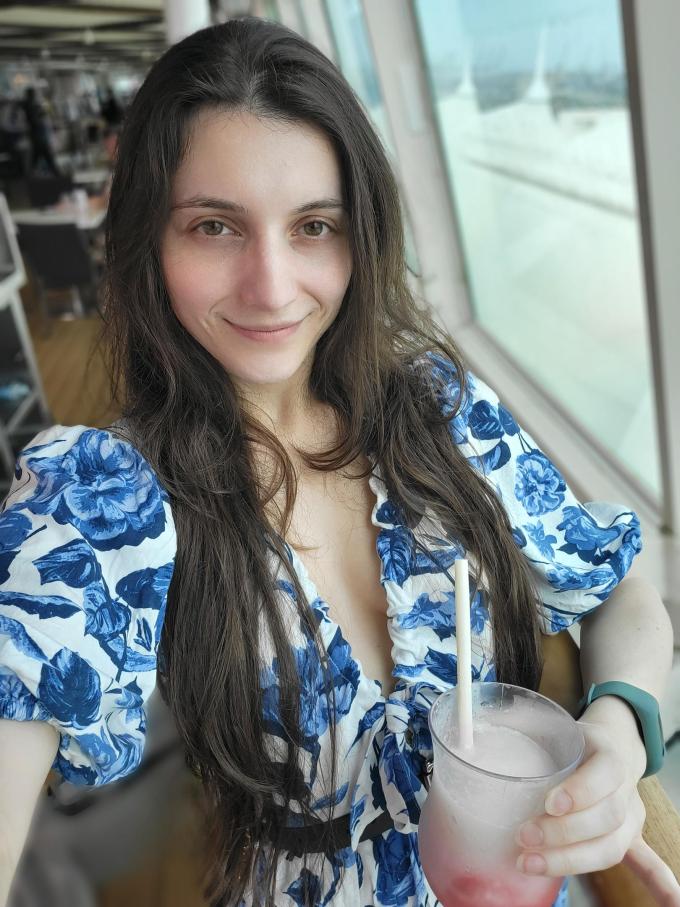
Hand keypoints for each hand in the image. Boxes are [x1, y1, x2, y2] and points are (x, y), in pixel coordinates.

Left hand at [515, 703, 679, 905]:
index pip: (604, 773)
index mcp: (608, 753)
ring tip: (530, 864)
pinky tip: (671, 905)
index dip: (581, 790)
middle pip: (606, 817)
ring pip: (611, 845)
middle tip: (524, 837)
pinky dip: (659, 883)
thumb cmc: (573, 737)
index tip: (549, 802)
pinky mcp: (628, 838)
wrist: (612, 745)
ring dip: (573, 860)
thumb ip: (526, 720)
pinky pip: (647, 862)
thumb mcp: (554, 721)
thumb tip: (488, 717)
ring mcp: (629, 817)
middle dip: (564, 833)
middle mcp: (624, 788)